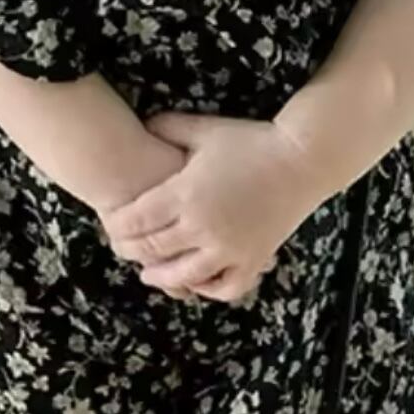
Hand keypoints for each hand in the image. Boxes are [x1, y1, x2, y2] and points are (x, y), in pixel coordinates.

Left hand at [98, 111, 328, 303]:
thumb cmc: (251, 140)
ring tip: (149, 274)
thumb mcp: (205, 129)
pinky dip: (206, 289)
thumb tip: (141, 125)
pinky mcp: (253, 260)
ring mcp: (229, 248)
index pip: (136, 221)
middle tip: (122, 250)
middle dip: (132, 252)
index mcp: (185, 194)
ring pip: (183, 275)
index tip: (110, 227)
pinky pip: (224, 287)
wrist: (302, 160)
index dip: (118, 228)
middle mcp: (202, 226)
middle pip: (153, 249)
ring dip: (161, 277)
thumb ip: (169, 128)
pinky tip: (196, 282)